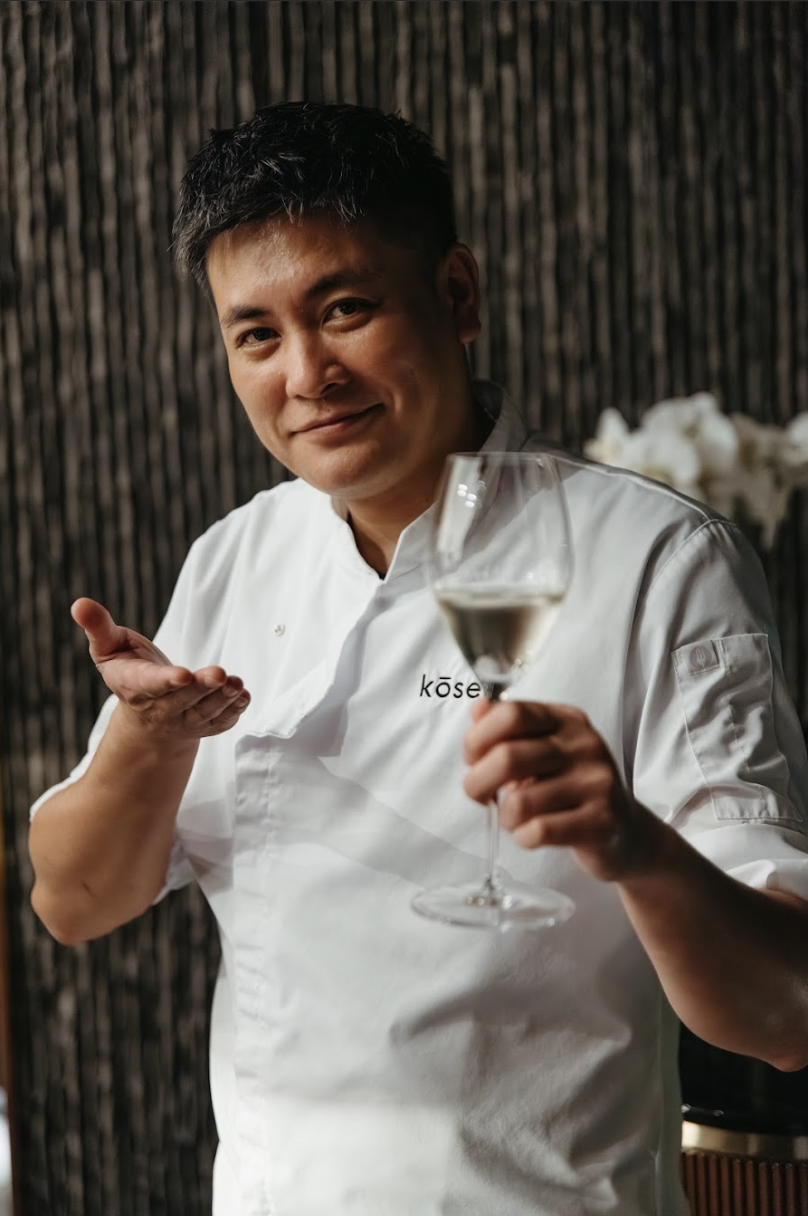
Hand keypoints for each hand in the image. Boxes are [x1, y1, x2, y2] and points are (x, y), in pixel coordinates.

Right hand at [72, 597, 250, 739]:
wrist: (145, 714)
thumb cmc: (128, 670)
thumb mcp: (109, 647)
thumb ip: (98, 627)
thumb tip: (79, 603)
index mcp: (136, 687)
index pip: (151, 685)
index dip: (166, 681)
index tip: (182, 675)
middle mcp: (161, 708)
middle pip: (183, 700)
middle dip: (202, 688)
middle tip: (219, 674)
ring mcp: (184, 721)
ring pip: (205, 713)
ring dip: (222, 700)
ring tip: (236, 684)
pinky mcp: (205, 725)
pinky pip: (220, 722)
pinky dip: (233, 711)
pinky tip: (242, 696)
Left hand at [462, 699, 659, 881]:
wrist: (626, 831)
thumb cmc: (573, 788)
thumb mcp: (545, 749)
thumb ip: (508, 730)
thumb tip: (478, 708)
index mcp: (566, 720)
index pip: (511, 714)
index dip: (478, 739)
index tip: (473, 759)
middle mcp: (584, 745)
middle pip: (508, 757)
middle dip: (477, 783)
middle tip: (479, 795)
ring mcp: (596, 783)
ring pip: (519, 801)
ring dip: (505, 817)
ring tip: (515, 818)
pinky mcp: (601, 822)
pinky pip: (538, 831)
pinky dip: (523, 837)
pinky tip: (532, 834)